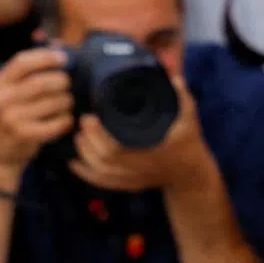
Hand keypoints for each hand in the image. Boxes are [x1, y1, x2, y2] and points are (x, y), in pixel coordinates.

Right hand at [0, 47, 72, 187]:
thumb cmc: (12, 115)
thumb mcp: (12, 90)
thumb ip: (31, 68)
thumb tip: (57, 43)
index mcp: (0, 83)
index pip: (22, 61)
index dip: (46, 57)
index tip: (64, 58)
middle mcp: (3, 99)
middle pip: (42, 82)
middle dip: (62, 81)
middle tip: (68, 86)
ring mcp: (12, 118)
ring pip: (53, 102)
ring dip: (67, 102)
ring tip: (67, 104)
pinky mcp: (25, 135)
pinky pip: (56, 123)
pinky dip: (66, 121)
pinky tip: (65, 120)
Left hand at [68, 75, 218, 192]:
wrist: (190, 173)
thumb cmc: (188, 142)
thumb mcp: (189, 118)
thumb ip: (182, 97)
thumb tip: (173, 76)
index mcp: (151, 154)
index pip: (116, 150)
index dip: (98, 136)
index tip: (89, 117)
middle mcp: (139, 170)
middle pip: (103, 162)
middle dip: (87, 142)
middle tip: (81, 121)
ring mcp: (132, 180)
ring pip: (99, 174)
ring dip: (84, 156)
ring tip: (78, 136)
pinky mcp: (127, 185)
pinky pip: (101, 183)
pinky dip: (85, 174)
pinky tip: (73, 162)